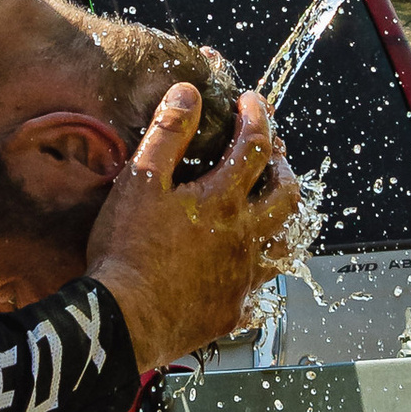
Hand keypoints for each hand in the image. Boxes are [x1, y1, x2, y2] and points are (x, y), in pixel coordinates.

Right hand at [86, 85, 300, 374]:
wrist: (126, 319)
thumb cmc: (128, 251)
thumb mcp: (141, 181)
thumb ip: (167, 133)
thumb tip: (189, 93)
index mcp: (223, 201)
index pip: (254, 147)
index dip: (257, 118)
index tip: (252, 103)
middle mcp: (244, 237)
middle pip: (284, 197)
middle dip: (283, 170)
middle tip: (276, 158)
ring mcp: (242, 277)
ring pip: (282, 245)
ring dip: (282, 224)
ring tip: (272, 214)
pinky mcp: (231, 311)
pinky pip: (257, 293)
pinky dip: (257, 277)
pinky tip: (247, 277)